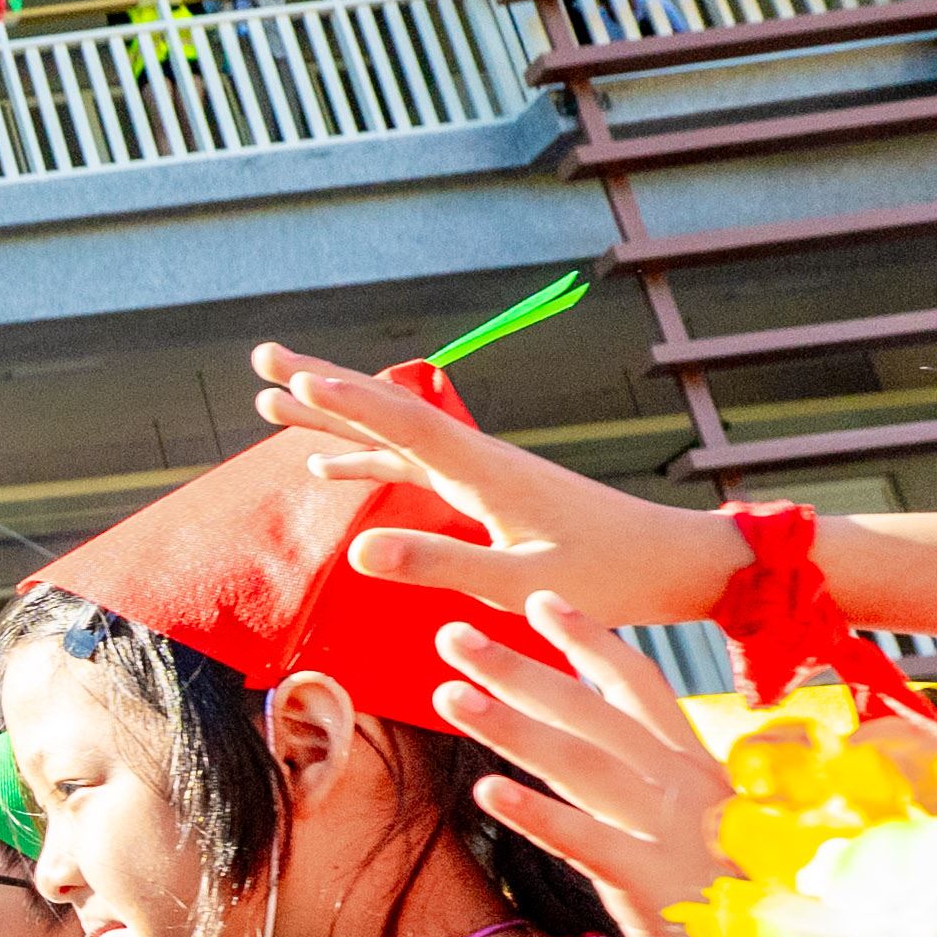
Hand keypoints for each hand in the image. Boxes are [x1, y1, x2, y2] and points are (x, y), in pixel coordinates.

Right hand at [250, 345, 738, 624]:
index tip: (294, 380)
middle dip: (324, 386)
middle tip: (264, 356)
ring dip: (332, 418)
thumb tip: (358, 549)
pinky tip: (327, 468)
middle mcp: (476, 459)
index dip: (347, 403)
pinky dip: (364, 459)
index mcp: (484, 473)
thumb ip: (438, 561)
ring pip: (391, 433)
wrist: (672, 561)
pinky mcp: (484, 491)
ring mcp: (478, 472)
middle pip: (386, 410)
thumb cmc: (607, 575)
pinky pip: (409, 464)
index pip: (403, 424)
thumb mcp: (517, 581)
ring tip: (272, 402)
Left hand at [429, 596, 749, 936]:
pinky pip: (588, 841)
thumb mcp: (711, 824)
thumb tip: (626, 746)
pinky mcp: (655, 883)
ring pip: (579, 763)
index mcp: (694, 765)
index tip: (539, 599)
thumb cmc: (752, 895)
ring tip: (448, 695)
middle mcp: (682, 785)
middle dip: (519, 669)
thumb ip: (666, 783)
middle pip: (591, 712)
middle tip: (451, 634)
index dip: (588, 639)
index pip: (637, 684)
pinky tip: (486, 791)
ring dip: (511, 726)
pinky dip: (539, 814)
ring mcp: (670, 831)